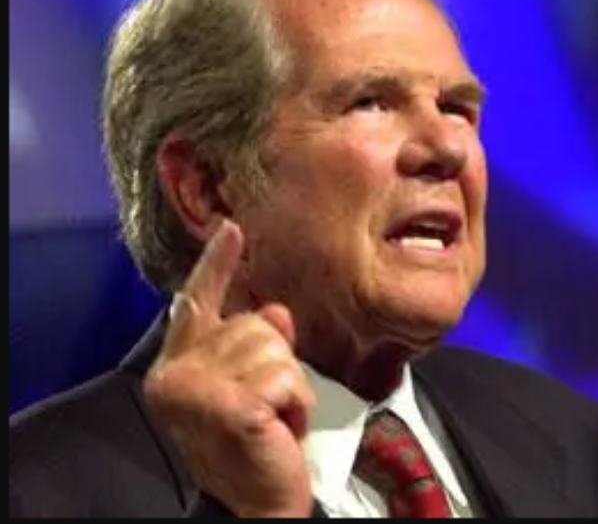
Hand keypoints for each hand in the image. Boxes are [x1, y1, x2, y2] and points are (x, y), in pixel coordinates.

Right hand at [143, 220, 315, 517]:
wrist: (253, 508)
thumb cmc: (250, 447)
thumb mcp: (250, 385)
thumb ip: (253, 343)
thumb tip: (275, 311)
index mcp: (176, 366)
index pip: (197, 303)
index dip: (216, 264)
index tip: (231, 229)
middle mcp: (175, 374)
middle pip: (253, 324)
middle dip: (275, 363)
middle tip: (265, 407)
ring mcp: (196, 391)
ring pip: (272, 346)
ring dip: (287, 385)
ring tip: (272, 419)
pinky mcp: (229, 406)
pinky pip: (285, 377)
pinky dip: (295, 402)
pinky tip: (280, 428)